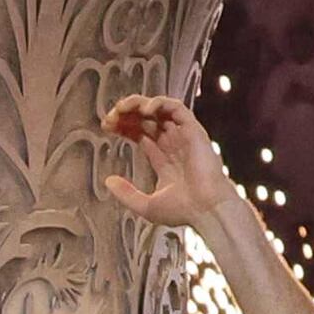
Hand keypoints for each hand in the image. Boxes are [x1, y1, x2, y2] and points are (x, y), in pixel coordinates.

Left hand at [100, 93, 248, 236]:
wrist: (206, 210)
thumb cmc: (184, 211)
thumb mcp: (146, 205)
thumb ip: (126, 194)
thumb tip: (108, 181)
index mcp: (164, 157)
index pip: (141, 132)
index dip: (123, 125)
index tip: (106, 126)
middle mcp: (174, 144)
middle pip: (147, 119)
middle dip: (126, 114)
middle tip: (109, 118)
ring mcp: (184, 136)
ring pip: (160, 109)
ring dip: (139, 103)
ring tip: (121, 109)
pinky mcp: (194, 131)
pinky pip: (177, 108)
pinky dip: (159, 103)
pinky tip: (144, 111)